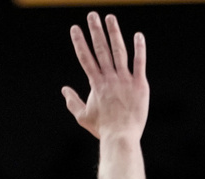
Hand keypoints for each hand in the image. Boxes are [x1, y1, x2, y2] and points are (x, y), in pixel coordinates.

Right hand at [62, 12, 147, 140]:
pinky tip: (138, 35)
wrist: (121, 137)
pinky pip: (140, 63)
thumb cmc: (102, 129)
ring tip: (110, 17)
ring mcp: (125, 80)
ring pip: (119, 52)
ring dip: (114, 33)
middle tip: (92, 15)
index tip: (74, 28)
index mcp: (96, 84)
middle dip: (95, 31)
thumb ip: (72, 101)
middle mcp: (109, 78)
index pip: (85, 58)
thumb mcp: (83, 116)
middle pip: (101, 50)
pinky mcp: (139, 85)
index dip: (79, 42)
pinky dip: (139, 49)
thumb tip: (64, 90)